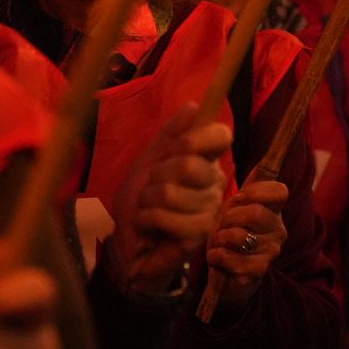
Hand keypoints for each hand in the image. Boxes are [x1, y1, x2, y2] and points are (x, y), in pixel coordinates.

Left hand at [105, 104, 230, 296]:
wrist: (128, 242)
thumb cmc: (140, 201)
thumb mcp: (150, 160)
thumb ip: (171, 133)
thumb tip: (194, 106)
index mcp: (207, 164)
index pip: (220, 136)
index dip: (194, 139)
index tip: (174, 149)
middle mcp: (214, 186)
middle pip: (188, 163)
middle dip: (157, 176)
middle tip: (152, 190)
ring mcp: (209, 212)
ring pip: (171, 192)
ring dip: (147, 201)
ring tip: (149, 210)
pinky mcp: (197, 236)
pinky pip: (165, 216)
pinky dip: (146, 219)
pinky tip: (149, 227)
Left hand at [204, 180, 288, 315]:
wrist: (224, 269)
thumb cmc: (230, 232)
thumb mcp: (236, 205)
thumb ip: (251, 184)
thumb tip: (267, 156)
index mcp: (275, 211)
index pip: (279, 191)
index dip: (254, 191)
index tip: (238, 199)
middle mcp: (278, 231)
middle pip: (256, 212)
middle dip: (229, 216)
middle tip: (221, 224)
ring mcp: (270, 253)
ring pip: (240, 237)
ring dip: (220, 238)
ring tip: (218, 242)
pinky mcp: (256, 273)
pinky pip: (231, 258)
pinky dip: (217, 256)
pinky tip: (218, 257)